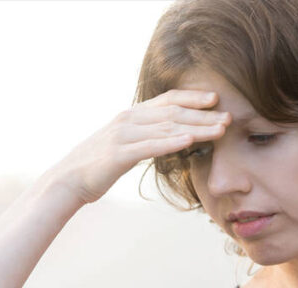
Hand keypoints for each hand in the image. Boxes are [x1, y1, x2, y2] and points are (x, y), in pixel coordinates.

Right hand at [47, 89, 230, 204]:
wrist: (67, 180)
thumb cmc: (97, 166)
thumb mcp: (124, 144)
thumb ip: (144, 135)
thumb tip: (168, 135)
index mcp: (131, 115)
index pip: (167, 100)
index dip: (192, 98)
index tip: (216, 99)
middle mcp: (129, 119)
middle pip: (173, 112)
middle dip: (203, 114)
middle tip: (230, 116)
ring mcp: (123, 135)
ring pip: (167, 128)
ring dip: (197, 128)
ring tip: (220, 130)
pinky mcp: (119, 154)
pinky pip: (150, 146)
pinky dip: (172, 142)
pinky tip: (190, 141)